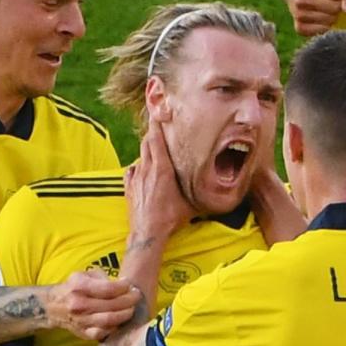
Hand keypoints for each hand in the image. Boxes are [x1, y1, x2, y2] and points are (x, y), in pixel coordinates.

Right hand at [49, 271, 140, 340]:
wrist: (54, 306)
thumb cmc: (74, 288)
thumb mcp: (85, 275)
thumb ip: (103, 277)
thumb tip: (123, 284)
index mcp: (79, 286)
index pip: (108, 289)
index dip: (123, 287)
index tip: (129, 285)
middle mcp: (79, 304)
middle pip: (111, 305)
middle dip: (129, 300)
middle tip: (136, 296)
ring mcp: (81, 320)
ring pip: (109, 320)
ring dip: (125, 314)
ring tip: (131, 308)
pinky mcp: (84, 333)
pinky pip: (104, 332)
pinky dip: (115, 327)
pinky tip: (120, 320)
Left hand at [125, 117, 196, 236]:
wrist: (148, 232)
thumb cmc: (170, 218)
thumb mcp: (191, 202)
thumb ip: (199, 190)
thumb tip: (216, 185)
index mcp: (162, 169)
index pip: (156, 139)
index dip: (156, 124)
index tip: (158, 113)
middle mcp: (147, 169)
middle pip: (146, 142)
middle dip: (152, 133)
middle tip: (159, 127)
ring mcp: (136, 178)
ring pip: (140, 156)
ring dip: (146, 150)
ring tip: (154, 148)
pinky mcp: (129, 187)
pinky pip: (132, 171)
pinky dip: (138, 167)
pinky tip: (142, 169)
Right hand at [285, 0, 345, 35]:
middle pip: (334, 8)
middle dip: (337, 7)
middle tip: (332, 4)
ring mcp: (298, 15)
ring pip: (329, 21)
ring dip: (333, 17)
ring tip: (326, 11)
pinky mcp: (299, 28)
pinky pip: (323, 31)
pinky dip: (327, 27)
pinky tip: (322, 20)